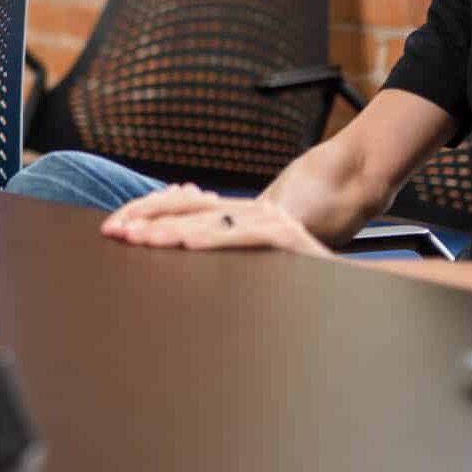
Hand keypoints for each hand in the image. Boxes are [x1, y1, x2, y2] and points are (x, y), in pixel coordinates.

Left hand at [100, 185, 331, 257]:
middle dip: (147, 220)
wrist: (357, 263)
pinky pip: (243, 237)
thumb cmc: (302, 267)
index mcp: (238, 213)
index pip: (182, 203)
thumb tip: (182, 240)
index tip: (115, 224)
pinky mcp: (287, 239)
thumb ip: (225, 241)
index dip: (146, 210)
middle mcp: (250, 212)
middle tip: (113, 231)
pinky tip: (188, 243)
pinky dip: (214, 239)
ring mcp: (269, 223)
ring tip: (140, 238)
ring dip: (170, 231)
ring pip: (209, 222)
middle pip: (188, 209)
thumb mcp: (257, 251)